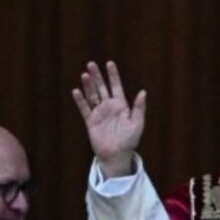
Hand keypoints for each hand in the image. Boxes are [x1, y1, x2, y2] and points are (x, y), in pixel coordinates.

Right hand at [72, 60, 146, 177]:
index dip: (113, 75)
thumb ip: (139, 108)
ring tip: (84, 74)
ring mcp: (99, 113)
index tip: (109, 63)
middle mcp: (109, 107)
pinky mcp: (91, 122)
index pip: (116, 86)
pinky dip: (80, 100)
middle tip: (91, 64)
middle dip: (97, 76)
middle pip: (102, 88)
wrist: (117, 156)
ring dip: (88, 85)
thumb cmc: (129, 141)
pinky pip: (85, 109)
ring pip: (92, 95)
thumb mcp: (137, 124)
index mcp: (121, 106)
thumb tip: (143, 92)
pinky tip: (76, 91)